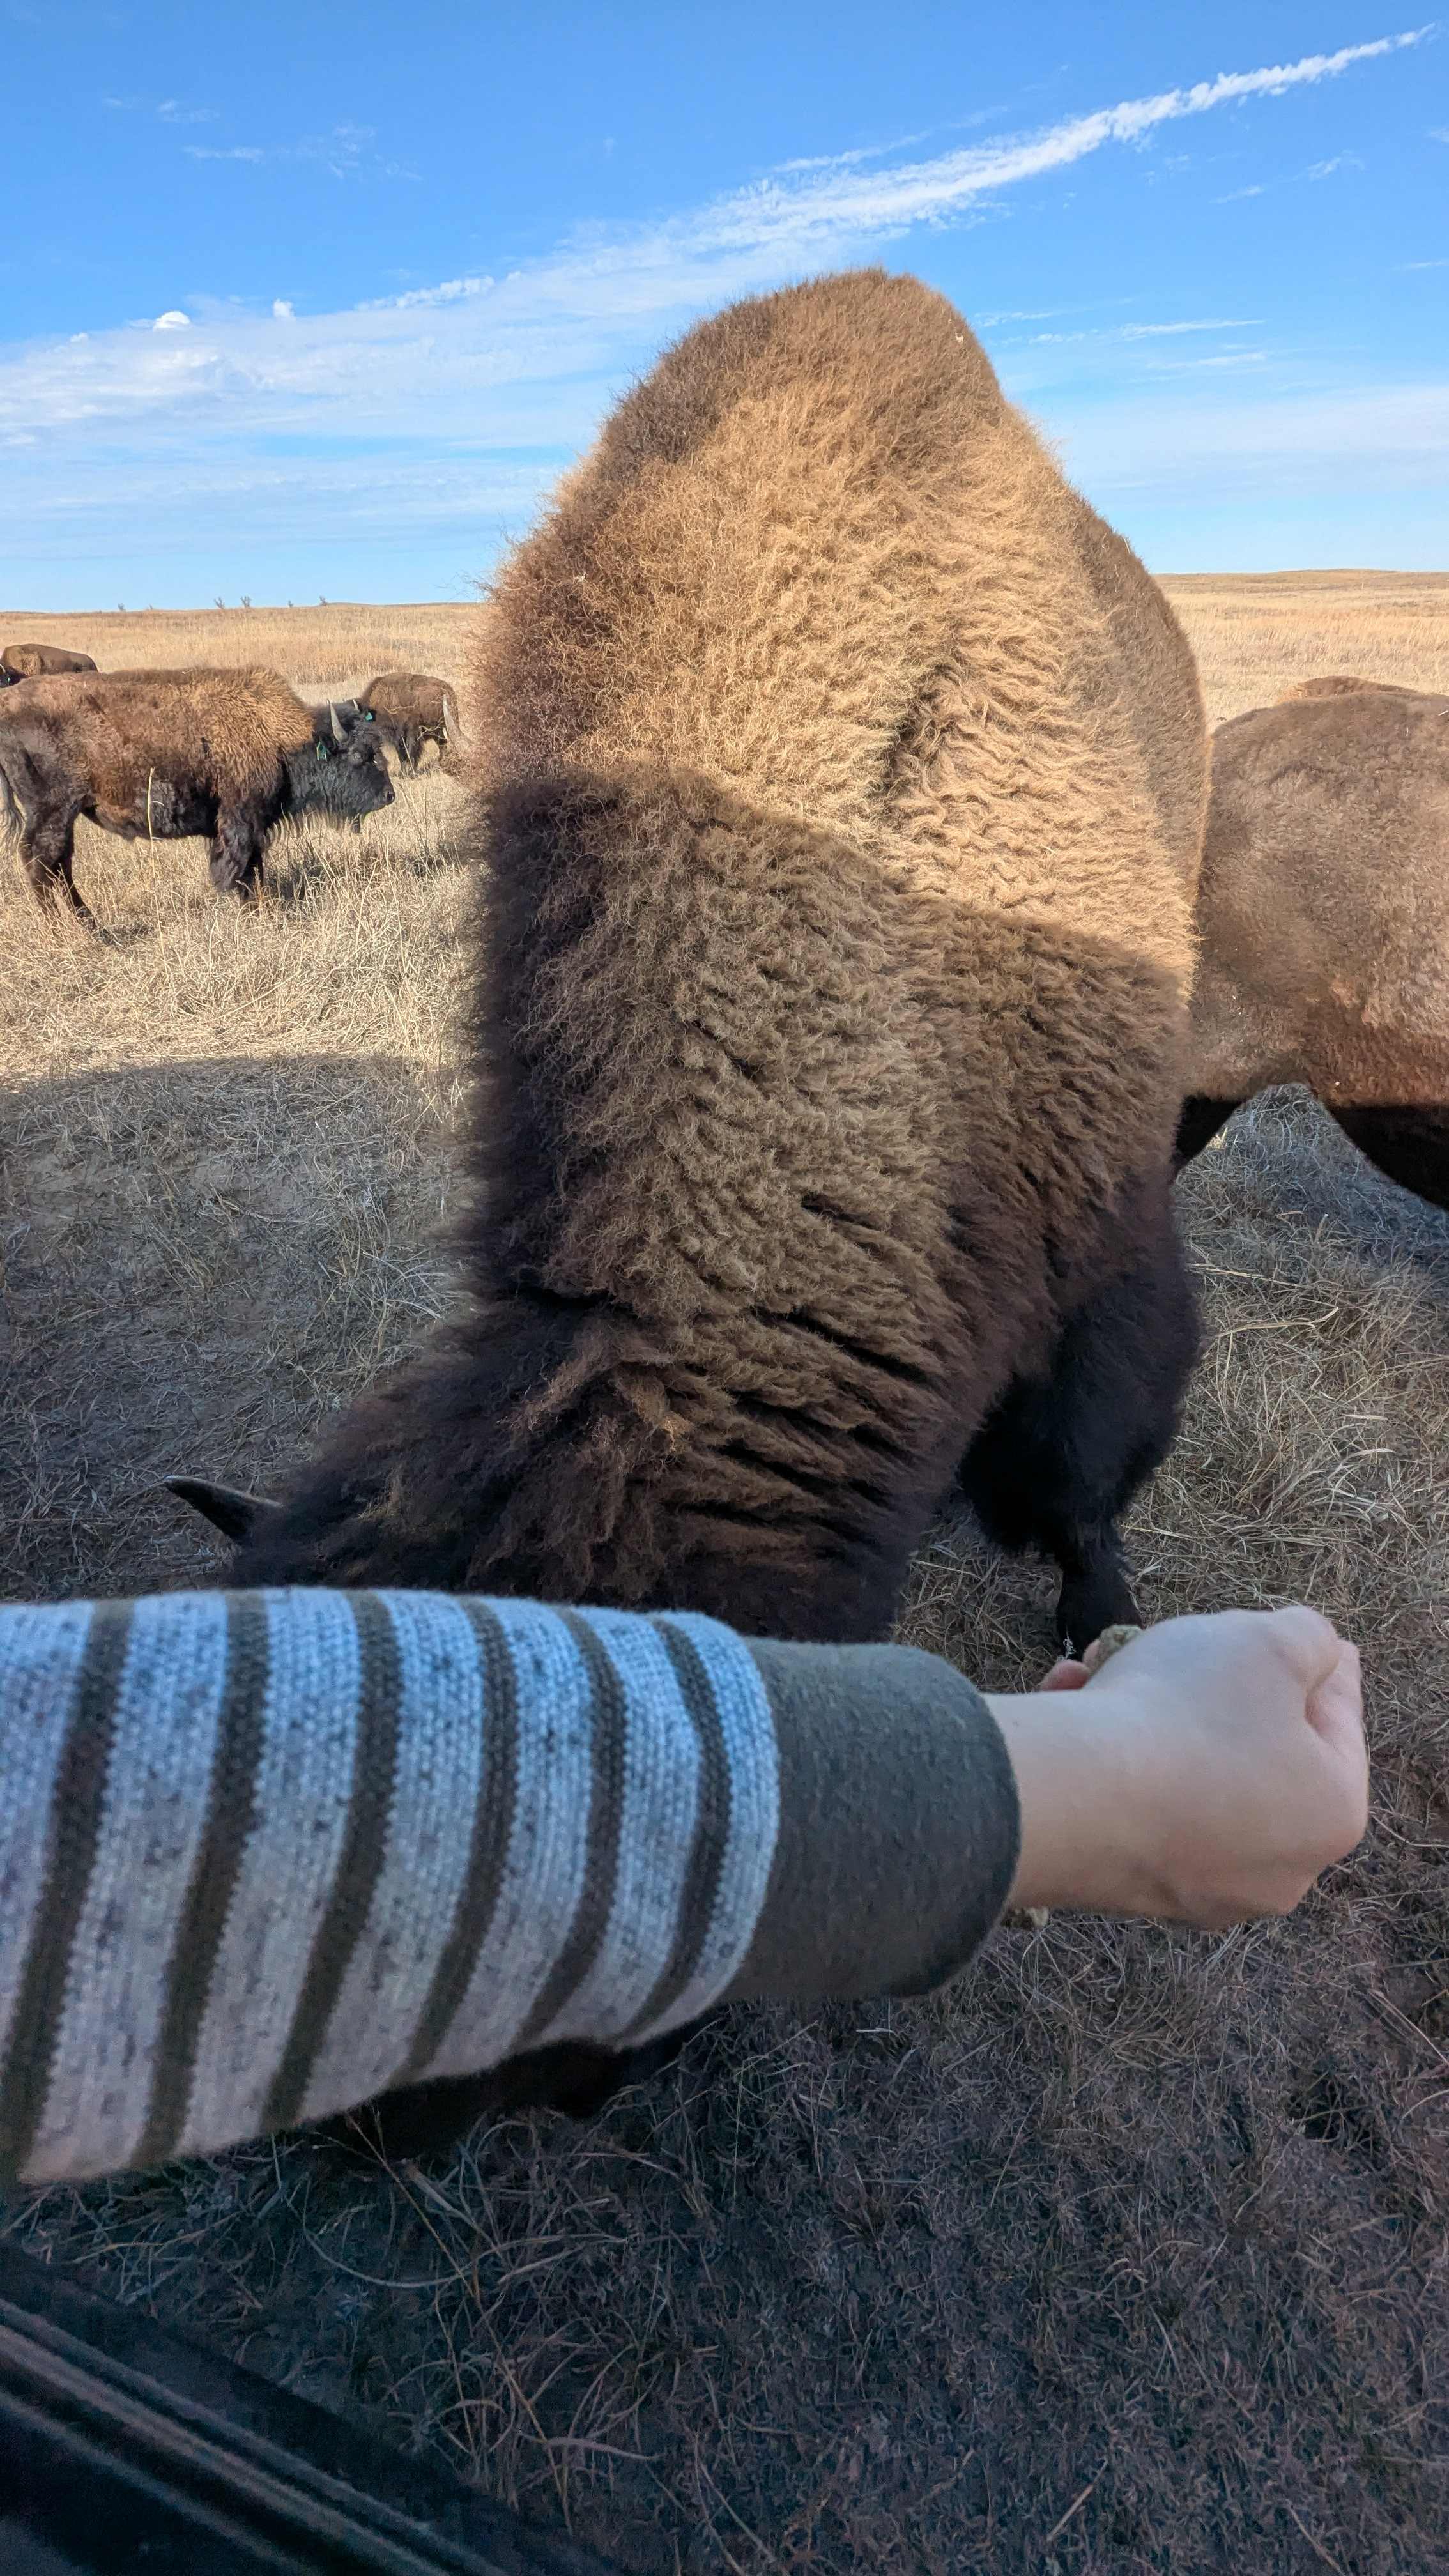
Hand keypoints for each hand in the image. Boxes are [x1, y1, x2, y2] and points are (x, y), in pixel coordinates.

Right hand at [990, 1607, 1366, 1926]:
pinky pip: (1137, 1805)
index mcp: (1333, 1811)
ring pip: (1189, 1773)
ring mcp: (1205, 1890)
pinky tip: (1070, 1702)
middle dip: (1215, 1688)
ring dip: (1152, 1714)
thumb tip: (1313, 1653)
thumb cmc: (1186, 1713)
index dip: (1319, 1663)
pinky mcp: (1135, 1890)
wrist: (1069, 1799)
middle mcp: (1282, 1868)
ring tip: (1100, 1666)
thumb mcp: (1268, 1643)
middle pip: (1259, 1749)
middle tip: (1186, 1642)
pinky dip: (1114, 1754)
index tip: (1305, 1636)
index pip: (1339, 1718)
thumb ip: (1309, 1637)